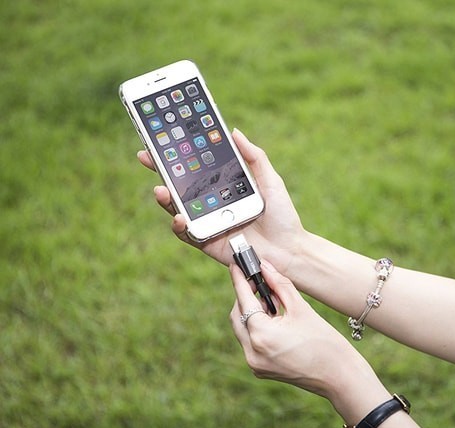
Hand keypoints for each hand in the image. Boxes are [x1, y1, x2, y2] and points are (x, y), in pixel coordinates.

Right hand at [137, 129, 304, 273]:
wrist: (290, 249)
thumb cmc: (282, 216)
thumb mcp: (270, 181)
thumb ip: (253, 157)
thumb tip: (233, 131)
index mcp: (223, 188)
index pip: (196, 168)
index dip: (178, 156)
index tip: (163, 140)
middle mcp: (211, 204)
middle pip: (179, 185)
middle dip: (161, 171)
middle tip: (146, 156)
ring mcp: (207, 223)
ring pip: (177, 209)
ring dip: (165, 199)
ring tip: (160, 189)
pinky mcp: (207, 242)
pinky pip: (187, 234)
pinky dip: (180, 226)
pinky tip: (179, 217)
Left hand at [229, 260, 376, 401]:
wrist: (339, 376)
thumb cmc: (325, 342)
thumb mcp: (301, 308)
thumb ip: (279, 285)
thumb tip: (265, 267)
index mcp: (262, 335)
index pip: (243, 300)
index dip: (239, 280)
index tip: (235, 264)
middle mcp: (252, 352)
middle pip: (237, 316)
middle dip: (245, 297)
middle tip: (258, 281)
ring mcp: (254, 364)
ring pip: (242, 329)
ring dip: (251, 312)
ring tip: (271, 300)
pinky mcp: (260, 369)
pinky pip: (251, 342)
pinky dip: (257, 328)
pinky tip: (274, 319)